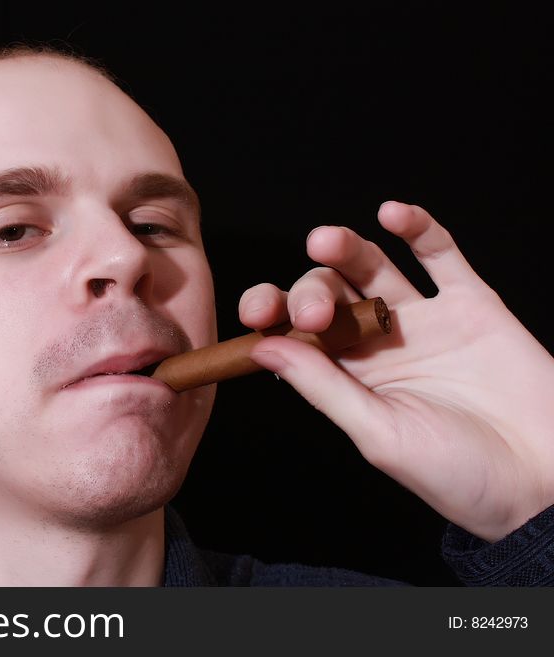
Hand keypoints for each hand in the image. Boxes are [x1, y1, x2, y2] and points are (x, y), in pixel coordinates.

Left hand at [239, 201, 553, 541]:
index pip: (297, 333)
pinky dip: (418, 229)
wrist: (543, 480)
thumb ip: (323, 386)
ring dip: (346, 248)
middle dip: (311, 291)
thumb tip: (262, 346)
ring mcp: (424, 321)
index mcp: (348, 378)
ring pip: (375, 268)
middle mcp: (379, 344)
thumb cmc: (458, 474)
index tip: (258, 313)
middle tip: (315, 309)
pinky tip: (392, 214)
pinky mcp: (471, 305)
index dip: (274, 315)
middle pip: (330, 294)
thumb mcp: (379, 434)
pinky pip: (441, 256)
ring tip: (325, 241)